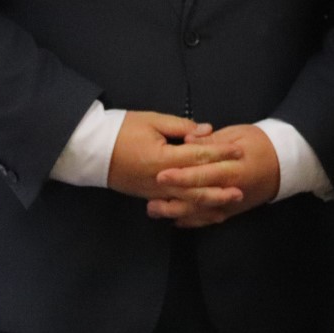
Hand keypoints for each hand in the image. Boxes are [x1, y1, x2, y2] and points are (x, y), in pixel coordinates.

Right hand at [106, 111, 238, 200]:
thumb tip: (206, 131)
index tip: (239, 150)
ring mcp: (154, 191)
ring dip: (208, 203)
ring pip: (186, 200)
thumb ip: (182, 127)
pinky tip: (203, 212)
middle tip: (241, 189)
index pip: (198, 157)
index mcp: (163, 158)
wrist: (92, 150)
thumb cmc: (122, 130)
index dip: (220, 153)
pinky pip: (174, 205)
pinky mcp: (149, 195)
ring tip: (228, 204)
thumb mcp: (152, 121)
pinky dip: (190, 210)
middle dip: (220, 187)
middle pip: (196, 186)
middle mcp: (160, 179)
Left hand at [148, 123, 280, 228]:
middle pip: (199, 197)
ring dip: (177, 212)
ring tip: (154, 210)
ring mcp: (232, 203)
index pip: (204, 173)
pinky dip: (192, 221)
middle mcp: (232, 190)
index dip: (181, 175)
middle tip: (149, 200)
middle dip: (173, 199)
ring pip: (201, 212)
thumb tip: (186, 141)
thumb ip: (211, 140)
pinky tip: (175, 220)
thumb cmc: (260, 143)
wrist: (285, 163)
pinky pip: (210, 219)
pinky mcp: (233, 211)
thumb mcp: (237, 134)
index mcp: (234, 167)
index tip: (160, 175)